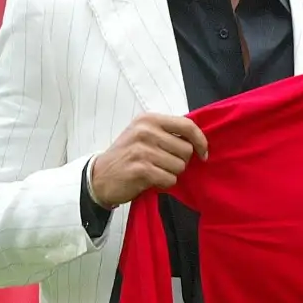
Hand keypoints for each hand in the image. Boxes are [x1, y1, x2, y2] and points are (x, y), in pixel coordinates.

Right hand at [90, 113, 208, 207]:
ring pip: (180, 166)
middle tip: (164, 164)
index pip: (187, 126)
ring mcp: (142, 150)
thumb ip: (168, 133)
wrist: (99, 177)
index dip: (201, 141)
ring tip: (155, 171)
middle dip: (180, 161)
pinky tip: (151, 180)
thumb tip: (199, 141)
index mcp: (149, 119)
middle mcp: (145, 131)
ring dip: (171, 173)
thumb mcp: (144, 134)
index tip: (203, 154)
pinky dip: (164, 183)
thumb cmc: (127, 155)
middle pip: (186, 150)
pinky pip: (170, 179)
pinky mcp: (140, 169)